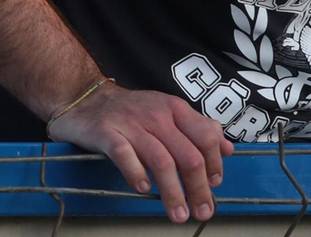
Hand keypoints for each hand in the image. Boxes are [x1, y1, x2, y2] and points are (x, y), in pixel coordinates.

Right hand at [46, 82, 231, 223]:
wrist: (84, 96)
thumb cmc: (129, 110)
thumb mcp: (167, 111)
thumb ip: (198, 128)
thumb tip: (227, 148)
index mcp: (174, 109)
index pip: (205, 137)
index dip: (214, 165)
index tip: (213, 186)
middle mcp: (156, 115)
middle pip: (187, 155)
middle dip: (198, 189)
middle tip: (202, 211)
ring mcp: (130, 124)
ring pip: (161, 160)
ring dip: (173, 192)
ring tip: (178, 214)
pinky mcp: (106, 133)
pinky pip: (125, 155)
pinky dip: (136, 174)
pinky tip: (143, 189)